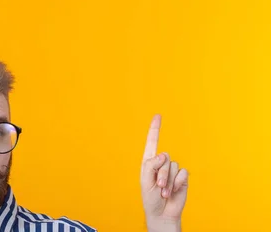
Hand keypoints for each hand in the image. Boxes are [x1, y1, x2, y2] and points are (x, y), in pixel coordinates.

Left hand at [140, 115, 188, 230]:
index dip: (155, 128)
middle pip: (164, 157)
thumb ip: (151, 165)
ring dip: (168, 182)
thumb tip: (162, 154)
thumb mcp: (145, 181)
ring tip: (164, 192)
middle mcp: (161, 163)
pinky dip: (178, 183)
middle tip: (158, 187)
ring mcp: (172, 170)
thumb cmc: (150, 198)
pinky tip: (174, 191)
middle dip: (161, 174)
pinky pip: (183, 173)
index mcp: (149, 162)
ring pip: (173, 167)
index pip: (152, 142)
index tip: (158, 115)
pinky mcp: (182, 177)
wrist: (162, 212)